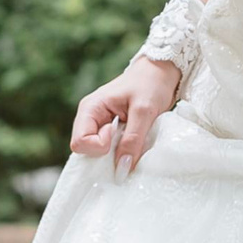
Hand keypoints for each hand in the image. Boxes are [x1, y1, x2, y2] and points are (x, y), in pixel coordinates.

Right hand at [70, 55, 180, 177]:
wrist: (162, 72)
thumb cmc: (151, 84)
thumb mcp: (144, 112)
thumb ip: (132, 141)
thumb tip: (122, 169)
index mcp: (90, 108)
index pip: (80, 142)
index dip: (100, 146)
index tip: (118, 132)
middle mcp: (90, 118)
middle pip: (84, 150)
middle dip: (106, 153)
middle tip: (128, 139)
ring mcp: (99, 125)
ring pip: (96, 153)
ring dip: (115, 153)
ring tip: (133, 139)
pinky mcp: (110, 130)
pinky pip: (108, 150)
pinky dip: (120, 152)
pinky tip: (133, 143)